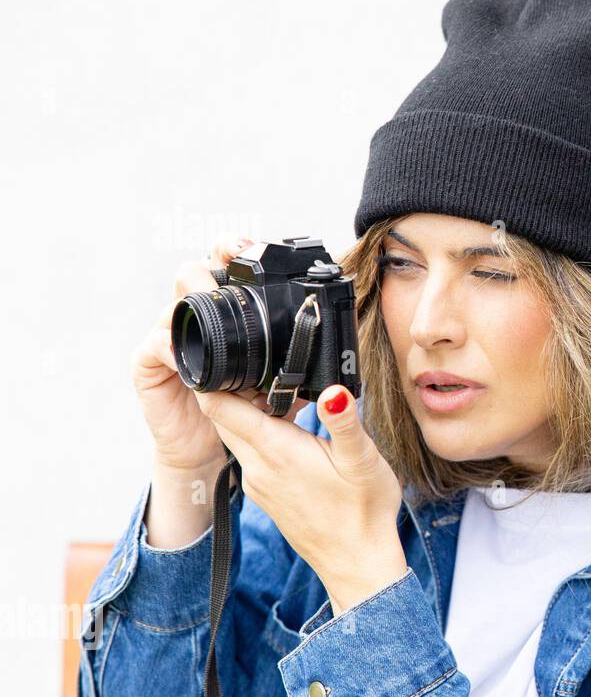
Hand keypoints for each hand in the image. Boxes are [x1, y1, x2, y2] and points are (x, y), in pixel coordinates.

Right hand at [132, 235, 308, 474]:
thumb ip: (294, 363)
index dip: (230, 253)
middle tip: (228, 260)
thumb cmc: (237, 410)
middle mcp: (191, 319)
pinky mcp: (147, 364)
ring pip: (172, 305)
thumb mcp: (274, 383)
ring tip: (208, 301)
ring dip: (190, 300)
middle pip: (192, 274)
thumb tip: (336, 350)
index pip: (221, 271)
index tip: (249, 248)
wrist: (205, 448)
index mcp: (220, 316)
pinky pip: (156, 347)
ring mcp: (166, 338)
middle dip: (209, 263)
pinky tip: (188, 351)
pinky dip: (172, 347)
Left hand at [194, 383, 408, 614]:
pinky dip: (261, 435)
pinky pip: (250, 454)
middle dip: (232, 389)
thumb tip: (334, 389)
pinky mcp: (266, 494)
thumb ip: (343, 421)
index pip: (219, 406)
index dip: (214, 377)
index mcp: (275, 451)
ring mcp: (258, 483)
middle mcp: (257, 467)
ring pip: (236, 436)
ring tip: (286, 395)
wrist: (357, 563)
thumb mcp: (362, 460)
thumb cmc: (364, 512)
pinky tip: (292, 431)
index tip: (226, 354)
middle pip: (222, 417)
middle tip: (261, 367)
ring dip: (250, 412)